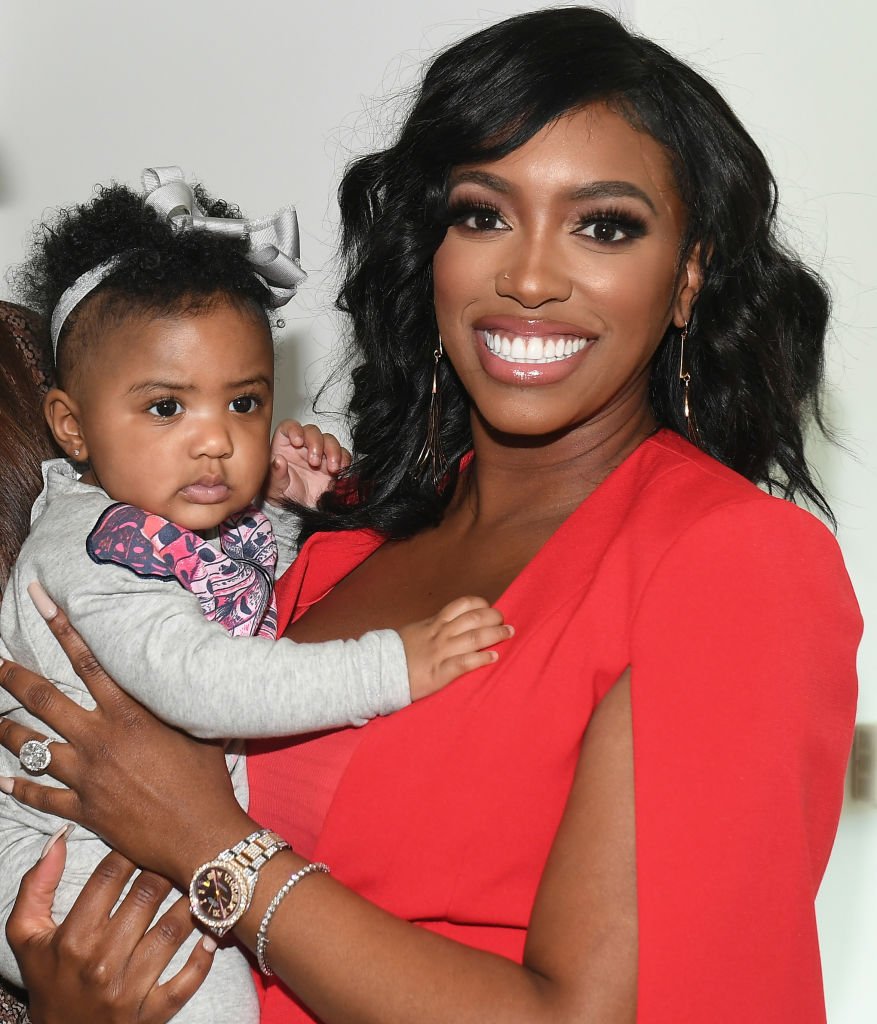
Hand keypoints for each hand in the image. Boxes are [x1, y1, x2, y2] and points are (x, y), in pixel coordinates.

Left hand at [0, 585, 254, 886]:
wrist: (201, 834)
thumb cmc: (207, 780)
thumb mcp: (197, 730)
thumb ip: (176, 705)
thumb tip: (179, 678)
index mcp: (128, 715)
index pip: (87, 662)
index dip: (62, 629)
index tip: (39, 602)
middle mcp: (99, 740)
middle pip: (44, 701)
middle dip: (14, 679)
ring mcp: (86, 776)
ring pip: (33, 748)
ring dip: (7, 732)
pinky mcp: (83, 810)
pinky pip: (40, 797)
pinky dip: (18, 789)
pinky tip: (1, 783)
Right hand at [8, 832, 213, 1023]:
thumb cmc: (49, 978)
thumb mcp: (27, 936)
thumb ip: (36, 888)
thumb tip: (58, 841)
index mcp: (73, 938)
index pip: (110, 876)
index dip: (131, 848)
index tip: (145, 836)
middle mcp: (101, 962)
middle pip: (146, 895)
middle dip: (166, 867)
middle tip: (179, 850)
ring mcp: (128, 991)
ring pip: (172, 931)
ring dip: (192, 901)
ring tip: (202, 880)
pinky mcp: (151, 1014)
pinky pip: (185, 983)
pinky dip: (203, 958)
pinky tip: (211, 935)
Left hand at [266, 419, 350, 507]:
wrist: (300, 509)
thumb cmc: (284, 494)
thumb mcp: (275, 487)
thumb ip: (276, 473)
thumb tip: (278, 460)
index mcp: (285, 445)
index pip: (289, 427)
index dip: (295, 429)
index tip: (298, 441)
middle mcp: (303, 445)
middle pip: (312, 431)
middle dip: (316, 443)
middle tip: (314, 462)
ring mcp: (320, 452)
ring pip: (329, 440)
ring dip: (333, 451)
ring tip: (332, 469)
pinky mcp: (334, 462)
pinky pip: (343, 453)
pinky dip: (344, 459)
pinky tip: (340, 469)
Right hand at [398, 596, 513, 699]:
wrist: (378, 671)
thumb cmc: (397, 653)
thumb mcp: (415, 631)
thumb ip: (433, 626)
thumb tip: (449, 623)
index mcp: (434, 623)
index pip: (461, 605)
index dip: (480, 604)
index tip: (490, 608)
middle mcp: (440, 634)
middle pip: (474, 619)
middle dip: (494, 617)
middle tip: (506, 622)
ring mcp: (441, 653)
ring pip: (474, 638)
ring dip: (495, 634)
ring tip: (508, 633)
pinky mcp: (440, 673)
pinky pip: (465, 663)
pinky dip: (482, 659)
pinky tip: (494, 657)